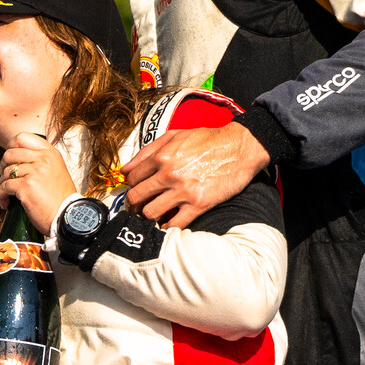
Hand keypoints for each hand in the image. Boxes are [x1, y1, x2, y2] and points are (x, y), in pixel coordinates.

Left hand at [0, 128, 71, 235]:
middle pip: (9, 153)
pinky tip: (5, 202)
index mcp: (51, 153)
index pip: (22, 137)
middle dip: (3, 166)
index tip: (10, 159)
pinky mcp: (26, 186)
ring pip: (6, 172)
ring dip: (2, 183)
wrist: (66, 217)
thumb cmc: (61, 199)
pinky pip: (3, 187)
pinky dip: (1, 196)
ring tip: (8, 193)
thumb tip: (20, 159)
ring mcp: (34, 172)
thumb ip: (42, 161)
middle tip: (5, 177)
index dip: (11, 147)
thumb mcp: (56, 171)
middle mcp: (43, 159)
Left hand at [125, 122, 269, 227]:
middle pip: (137, 198)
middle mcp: (168, 174)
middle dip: (133, 206)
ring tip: (151, 218)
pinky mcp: (199, 204)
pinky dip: (167, 228)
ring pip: (151, 213)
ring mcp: (183, 191)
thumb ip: (147, 151)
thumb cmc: (208, 139)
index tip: (135, 193)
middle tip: (136, 211)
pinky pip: (174, 224)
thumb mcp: (175, 136)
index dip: (130, 188)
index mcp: (161, 157)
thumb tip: (125, 170)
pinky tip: (167, 226)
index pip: (133, 179)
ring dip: (147, 218)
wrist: (240, 147)